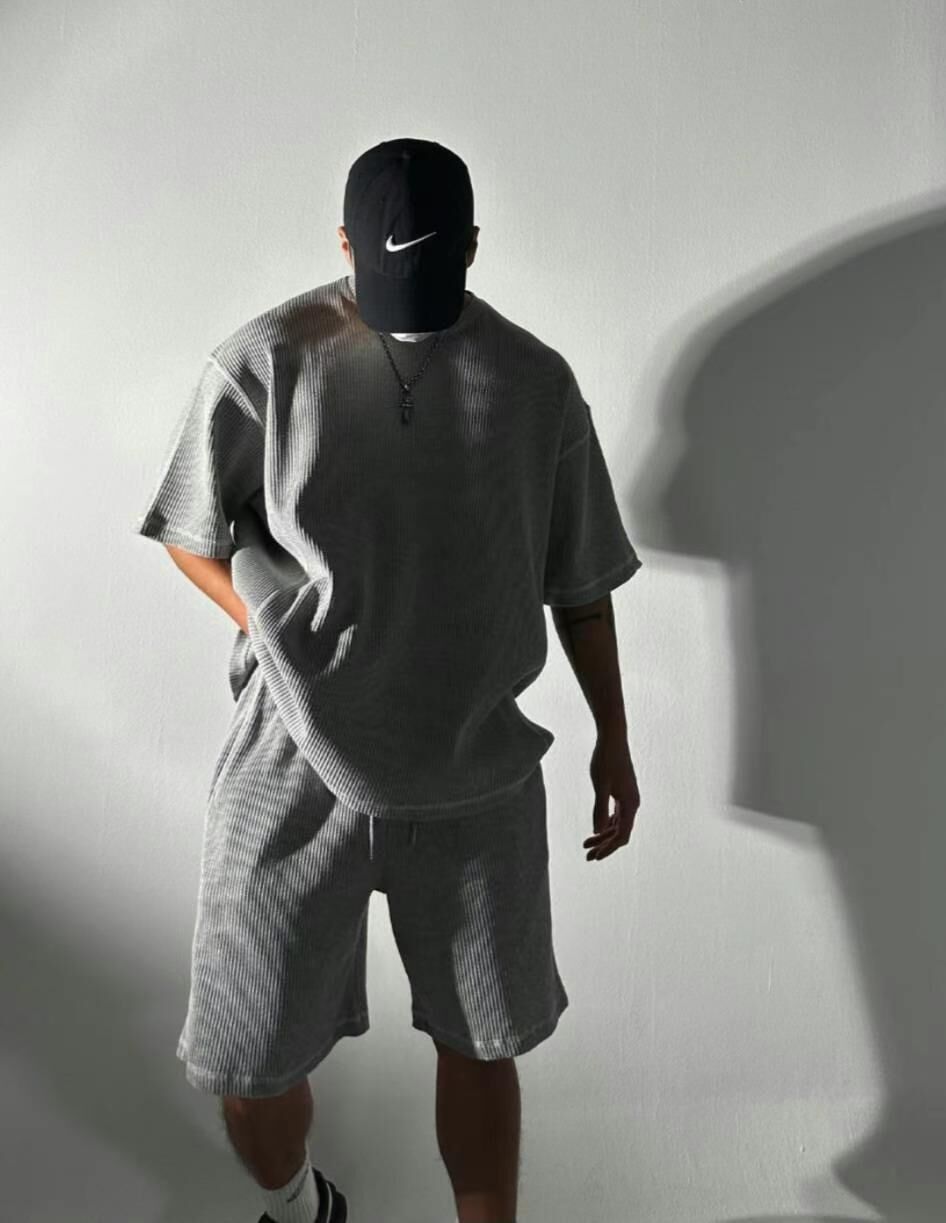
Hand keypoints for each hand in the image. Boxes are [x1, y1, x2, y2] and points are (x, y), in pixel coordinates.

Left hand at [583, 728, 639, 860]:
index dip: (609, 848)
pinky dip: (606, 824)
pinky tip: (596, 828)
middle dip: (605, 845)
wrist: (613, 738)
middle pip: (620, 832)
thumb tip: (598, 831)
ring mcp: (628, 798)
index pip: (622, 835)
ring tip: (587, 844)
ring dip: (604, 835)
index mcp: (630, 804)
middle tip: (587, 856)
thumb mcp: (600, 786)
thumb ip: (600, 809)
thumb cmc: (606, 760)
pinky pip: (617, 815)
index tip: (594, 857)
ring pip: (618, 824)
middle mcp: (632, 803)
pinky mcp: (623, 792)